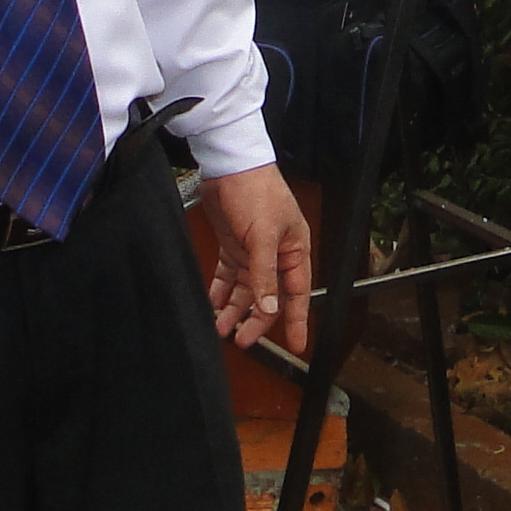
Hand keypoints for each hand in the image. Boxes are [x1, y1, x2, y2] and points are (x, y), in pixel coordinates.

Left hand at [201, 163, 312, 354]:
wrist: (230, 164)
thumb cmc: (257, 191)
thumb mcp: (264, 235)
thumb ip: (265, 273)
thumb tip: (269, 306)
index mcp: (294, 250)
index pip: (297, 294)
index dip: (297, 321)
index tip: (298, 346)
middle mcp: (276, 254)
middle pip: (269, 296)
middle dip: (256, 320)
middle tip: (242, 340)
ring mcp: (253, 250)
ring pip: (246, 289)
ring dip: (234, 309)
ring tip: (221, 328)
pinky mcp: (232, 244)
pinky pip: (228, 275)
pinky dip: (220, 291)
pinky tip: (212, 305)